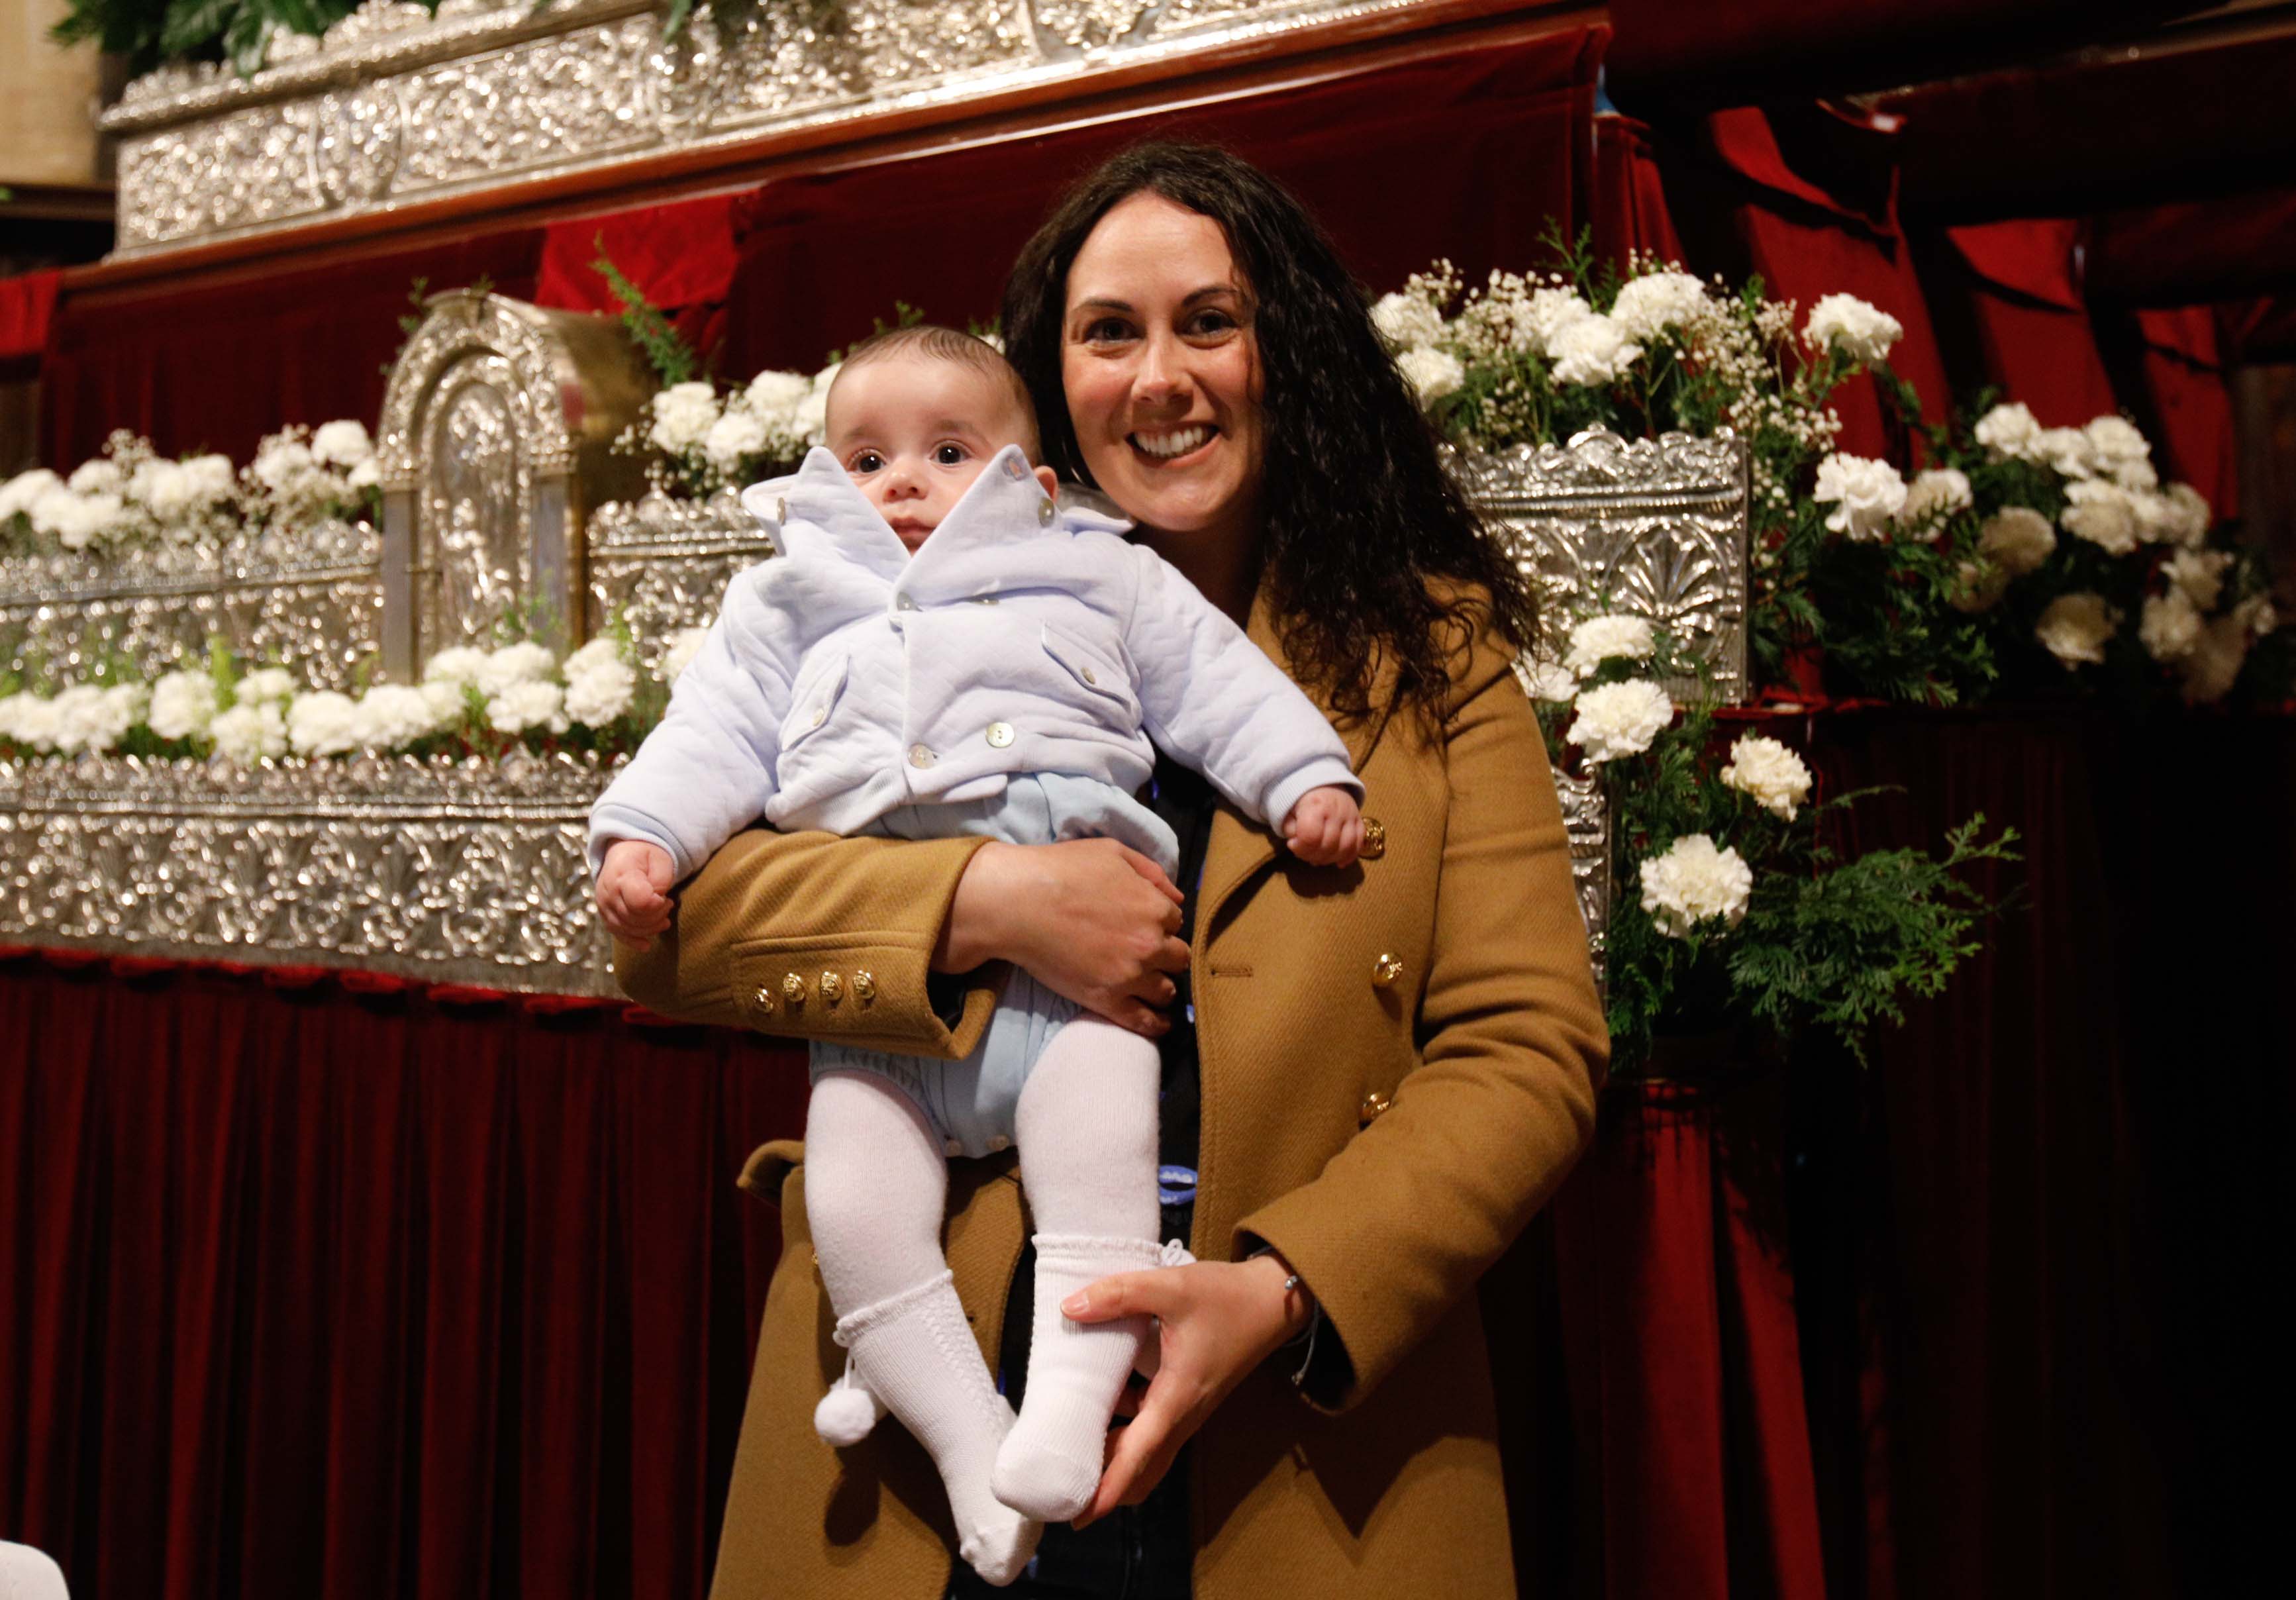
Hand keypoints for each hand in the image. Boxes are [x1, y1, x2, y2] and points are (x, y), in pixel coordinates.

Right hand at [596, 839, 675, 949]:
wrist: (624, 853)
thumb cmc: (646, 855)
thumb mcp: (660, 859)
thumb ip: (661, 879)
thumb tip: (658, 901)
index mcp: (621, 874)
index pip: (639, 902)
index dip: (657, 905)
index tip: (665, 899)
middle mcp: (608, 892)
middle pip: (634, 918)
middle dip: (657, 916)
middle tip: (669, 904)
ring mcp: (604, 906)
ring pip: (627, 928)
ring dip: (650, 928)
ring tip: (664, 917)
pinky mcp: (606, 915)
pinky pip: (617, 933)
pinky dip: (633, 941)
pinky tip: (646, 946)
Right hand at [937, 839, 1188, 1037]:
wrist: (1017, 903)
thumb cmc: (1061, 870)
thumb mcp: (1112, 852)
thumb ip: (1151, 871)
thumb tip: (1177, 897)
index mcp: (1154, 907)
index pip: (1176, 921)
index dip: (1161, 921)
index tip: (1145, 923)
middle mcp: (1149, 944)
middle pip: (1178, 957)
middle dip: (1166, 953)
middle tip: (1147, 952)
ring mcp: (1129, 976)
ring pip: (1166, 990)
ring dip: (1161, 985)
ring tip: (1149, 983)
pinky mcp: (1106, 1001)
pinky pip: (1143, 1022)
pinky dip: (1156, 1025)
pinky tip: (1160, 1022)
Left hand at [1062, 1253, 1310, 1525]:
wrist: (1272, 1301)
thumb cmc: (1228, 1297)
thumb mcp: (1171, 1287)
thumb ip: (1119, 1295)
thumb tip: (1070, 1309)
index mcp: (1177, 1399)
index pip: (1138, 1457)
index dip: (1107, 1490)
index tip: (1077, 1517)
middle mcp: (1182, 1415)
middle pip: (1138, 1468)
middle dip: (1101, 1485)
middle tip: (1059, 1488)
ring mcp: (1186, 1410)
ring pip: (1145, 1451)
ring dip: (1112, 1457)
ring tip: (1068, 1450)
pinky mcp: (1186, 1398)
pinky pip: (1151, 1429)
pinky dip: (1124, 1430)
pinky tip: (1099, 1403)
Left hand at [1281, 786, 1362, 866]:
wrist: (1322, 784)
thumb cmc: (1301, 800)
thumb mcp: (1289, 810)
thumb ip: (1290, 829)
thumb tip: (1297, 845)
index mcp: (1316, 805)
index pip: (1311, 836)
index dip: (1300, 848)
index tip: (1292, 844)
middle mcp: (1337, 810)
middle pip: (1328, 845)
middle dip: (1313, 856)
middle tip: (1305, 853)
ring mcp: (1351, 816)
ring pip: (1345, 848)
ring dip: (1330, 859)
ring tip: (1318, 858)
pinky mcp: (1359, 822)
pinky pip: (1359, 844)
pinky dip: (1349, 857)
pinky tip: (1338, 862)